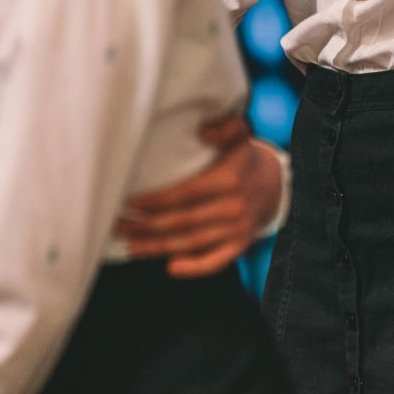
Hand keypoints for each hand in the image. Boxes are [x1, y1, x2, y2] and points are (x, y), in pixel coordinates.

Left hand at [115, 113, 284, 277]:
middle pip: (182, 221)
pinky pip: (216, 261)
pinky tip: (170, 267)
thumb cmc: (245, 157)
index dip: (154, 201)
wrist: (275, 183)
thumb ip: (225, 126)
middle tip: (118, 226)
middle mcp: (233, 207)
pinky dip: (194, 267)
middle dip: (146, 227)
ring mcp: (237, 229)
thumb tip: (203, 131)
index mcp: (228, 179)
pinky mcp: (240, 245)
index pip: (184, 194)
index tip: (129, 204)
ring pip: (192, 242)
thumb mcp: (240, 133)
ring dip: (158, 247)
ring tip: (131, 246)